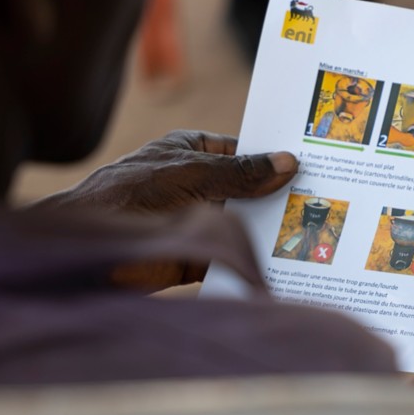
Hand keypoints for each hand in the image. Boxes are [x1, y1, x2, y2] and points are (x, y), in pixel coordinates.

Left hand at [31, 130, 297, 289]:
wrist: (81, 255)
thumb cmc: (126, 197)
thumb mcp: (189, 175)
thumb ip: (239, 172)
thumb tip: (287, 163)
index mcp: (193, 151)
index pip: (245, 149)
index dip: (277, 155)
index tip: (320, 161)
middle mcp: (199, 184)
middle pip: (251, 189)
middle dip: (283, 196)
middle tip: (332, 199)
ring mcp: (198, 222)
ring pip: (246, 224)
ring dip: (274, 231)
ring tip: (321, 233)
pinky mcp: (196, 260)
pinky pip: (234, 257)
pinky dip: (256, 261)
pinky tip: (290, 265)